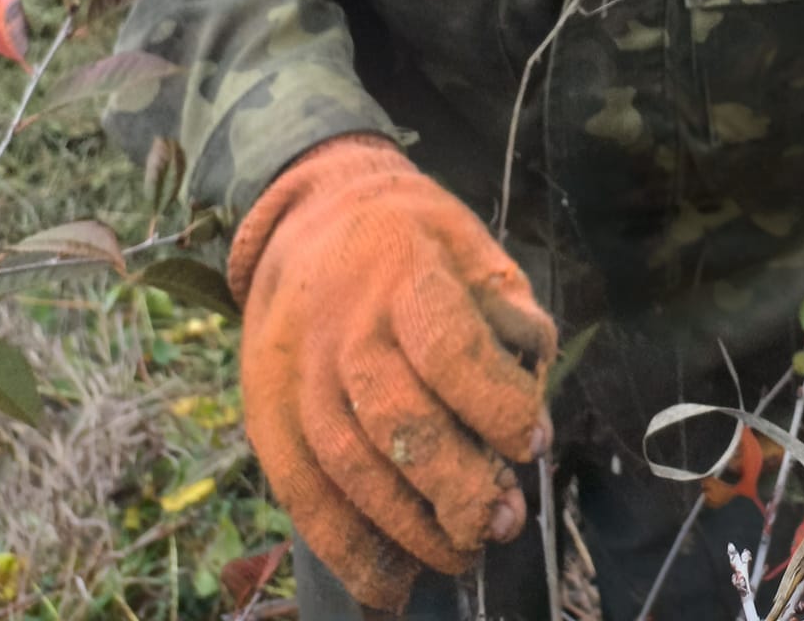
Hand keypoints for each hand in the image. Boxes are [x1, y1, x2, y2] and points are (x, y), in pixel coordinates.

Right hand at [229, 136, 555, 611]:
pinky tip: (391, 583)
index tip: (535, 441)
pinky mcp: (267, 415)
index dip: (495, 403)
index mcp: (402, 269)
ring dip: (409, 528)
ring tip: (462, 553)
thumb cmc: (409, 240)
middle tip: (502, 521)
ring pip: (348, 465)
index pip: (447, 347)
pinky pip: (302, 493)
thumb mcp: (468, 241)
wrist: (310, 219)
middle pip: (395, 418)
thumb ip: (508, 306)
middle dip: (456, 484)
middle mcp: (343, 325)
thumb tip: (536, 370)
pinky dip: (346, 549)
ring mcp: (297, 374)